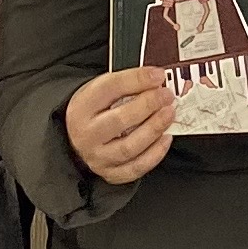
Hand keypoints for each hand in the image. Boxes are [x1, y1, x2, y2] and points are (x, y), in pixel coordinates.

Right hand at [65, 66, 175, 185]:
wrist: (78, 139)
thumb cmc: (95, 112)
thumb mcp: (102, 91)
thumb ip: (127, 85)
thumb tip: (157, 80)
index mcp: (82, 107)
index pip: (109, 89)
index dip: (136, 80)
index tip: (158, 75)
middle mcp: (87, 134)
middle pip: (119, 120)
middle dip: (148, 105)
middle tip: (166, 95)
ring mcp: (97, 157)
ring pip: (128, 147)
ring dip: (154, 128)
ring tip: (169, 113)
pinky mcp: (110, 173)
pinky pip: (135, 168)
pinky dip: (155, 154)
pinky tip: (166, 138)